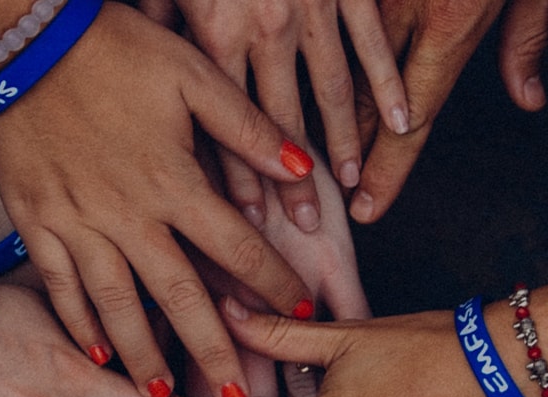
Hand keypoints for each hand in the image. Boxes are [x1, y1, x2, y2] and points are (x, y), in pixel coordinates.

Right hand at [0, 6, 315, 396]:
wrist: (27, 39)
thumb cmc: (116, 49)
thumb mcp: (195, 76)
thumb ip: (251, 131)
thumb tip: (304, 175)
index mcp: (175, 180)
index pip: (238, 249)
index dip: (274, 286)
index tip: (301, 317)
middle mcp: (128, 214)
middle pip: (181, 298)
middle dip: (212, 354)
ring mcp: (76, 224)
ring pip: (118, 306)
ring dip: (144, 358)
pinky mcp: (34, 222)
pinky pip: (59, 286)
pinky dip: (80, 324)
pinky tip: (97, 355)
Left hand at [151, 0, 369, 229]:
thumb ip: (159, 23)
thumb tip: (149, 72)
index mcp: (220, 28)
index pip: (230, 123)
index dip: (242, 176)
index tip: (252, 220)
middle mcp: (268, 26)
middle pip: (285, 119)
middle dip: (296, 179)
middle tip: (305, 223)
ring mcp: (312, 8)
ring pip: (333, 88)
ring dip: (344, 140)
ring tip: (351, 181)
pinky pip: (371, 42)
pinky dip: (388, 84)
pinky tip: (398, 121)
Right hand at [336, 0, 547, 222]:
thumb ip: (525, 41)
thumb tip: (528, 97)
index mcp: (452, 22)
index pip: (413, 118)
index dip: (388, 168)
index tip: (367, 205)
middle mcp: (406, 7)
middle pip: (366, 97)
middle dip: (349, 146)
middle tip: (335, 186)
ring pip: (345, 61)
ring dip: (332, 107)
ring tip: (316, 144)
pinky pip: (347, 24)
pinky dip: (334, 55)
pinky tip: (323, 75)